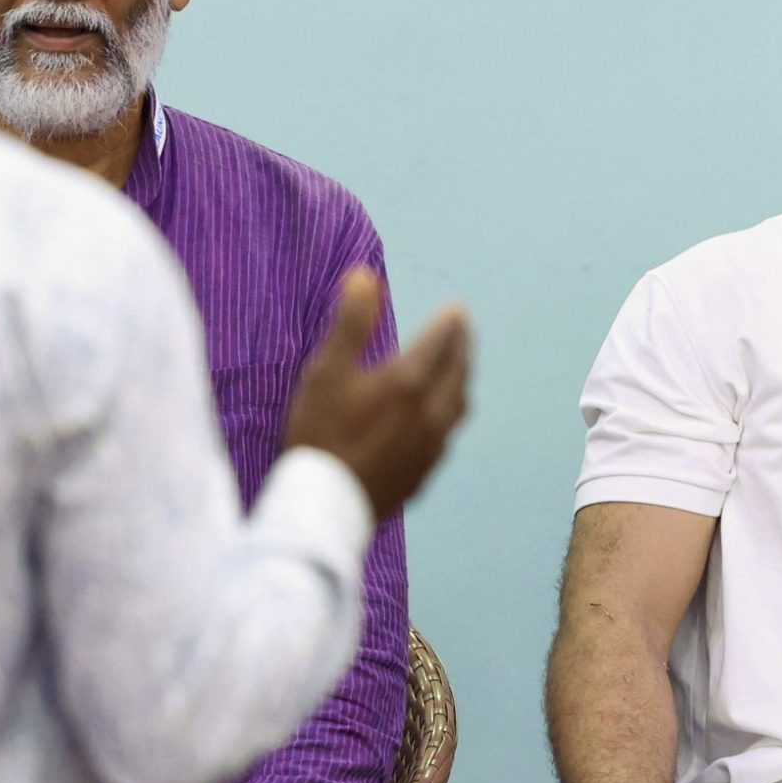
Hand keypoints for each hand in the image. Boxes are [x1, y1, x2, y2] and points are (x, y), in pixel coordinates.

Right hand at [283, 273, 471, 518]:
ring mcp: (431, 447)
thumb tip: (366, 276)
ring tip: (456, 370)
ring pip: (459, 406)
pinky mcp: (424, 473)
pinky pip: (447, 435)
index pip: (442, 342)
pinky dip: (448, 414)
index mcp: (410, 383)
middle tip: (462, 333)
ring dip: (460, 381)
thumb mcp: (326, 371)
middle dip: (462, 348)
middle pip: (459, 373)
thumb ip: (351, 323)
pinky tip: (437, 418)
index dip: (451, 323)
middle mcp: (431, 414)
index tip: (457, 309)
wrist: (323, 506)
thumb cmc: (319, 433)